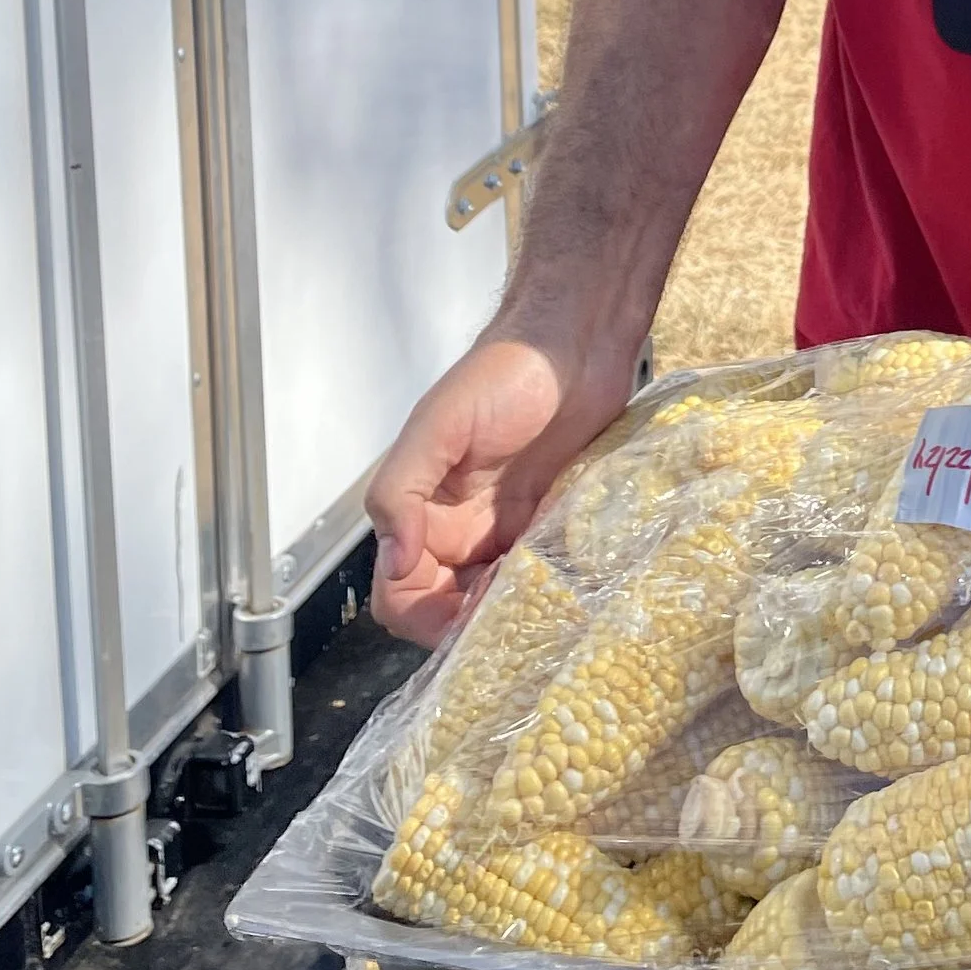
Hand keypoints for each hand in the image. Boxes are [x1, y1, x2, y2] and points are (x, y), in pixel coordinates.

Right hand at [365, 329, 632, 644]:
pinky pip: (540, 577)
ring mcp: (507, 531)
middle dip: (467, 625)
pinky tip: (565, 590)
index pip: (400, 592)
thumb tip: (394, 561)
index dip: (421, 614)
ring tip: (538, 603)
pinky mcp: (552, 524)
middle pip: (445, 608)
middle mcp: (460, 530)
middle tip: (507, 616)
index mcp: (421, 512)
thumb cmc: (503, 375)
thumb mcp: (438, 425)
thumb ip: (400, 492)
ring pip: (492, 602)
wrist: (576, 344)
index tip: (460, 614)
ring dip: (508, 616)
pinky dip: (547, 592)